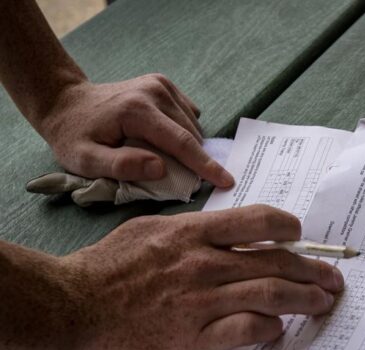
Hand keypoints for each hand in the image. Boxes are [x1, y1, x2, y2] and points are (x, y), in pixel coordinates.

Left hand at [38, 74, 233, 186]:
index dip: (206, 166)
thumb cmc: (74, 136)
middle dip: (196, 160)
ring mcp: (160, 85)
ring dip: (190, 146)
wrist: (66, 102)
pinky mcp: (163, 84)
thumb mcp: (85, 161)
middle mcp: (154, 92)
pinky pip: (188, 113)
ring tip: (170, 160)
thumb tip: (161, 169)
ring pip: (192, 125)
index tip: (227, 181)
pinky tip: (168, 139)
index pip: (182, 143)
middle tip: (186, 181)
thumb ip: (122, 166)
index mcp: (137, 111)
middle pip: (191, 135)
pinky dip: (185, 131)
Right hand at [61, 205, 343, 349]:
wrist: (72, 305)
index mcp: (191, 234)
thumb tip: (221, 233)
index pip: (255, 221)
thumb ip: (187, 229)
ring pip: (269, 295)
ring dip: (304, 298)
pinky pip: (245, 329)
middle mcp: (202, 263)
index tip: (300, 235)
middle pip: (274, 262)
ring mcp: (199, 301)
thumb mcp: (147, 230)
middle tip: (331, 277)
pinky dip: (269, 327)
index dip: (287, 227)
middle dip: (311, 269)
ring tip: (324, 302)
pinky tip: (278, 328)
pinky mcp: (192, 338)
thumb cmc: (106, 266)